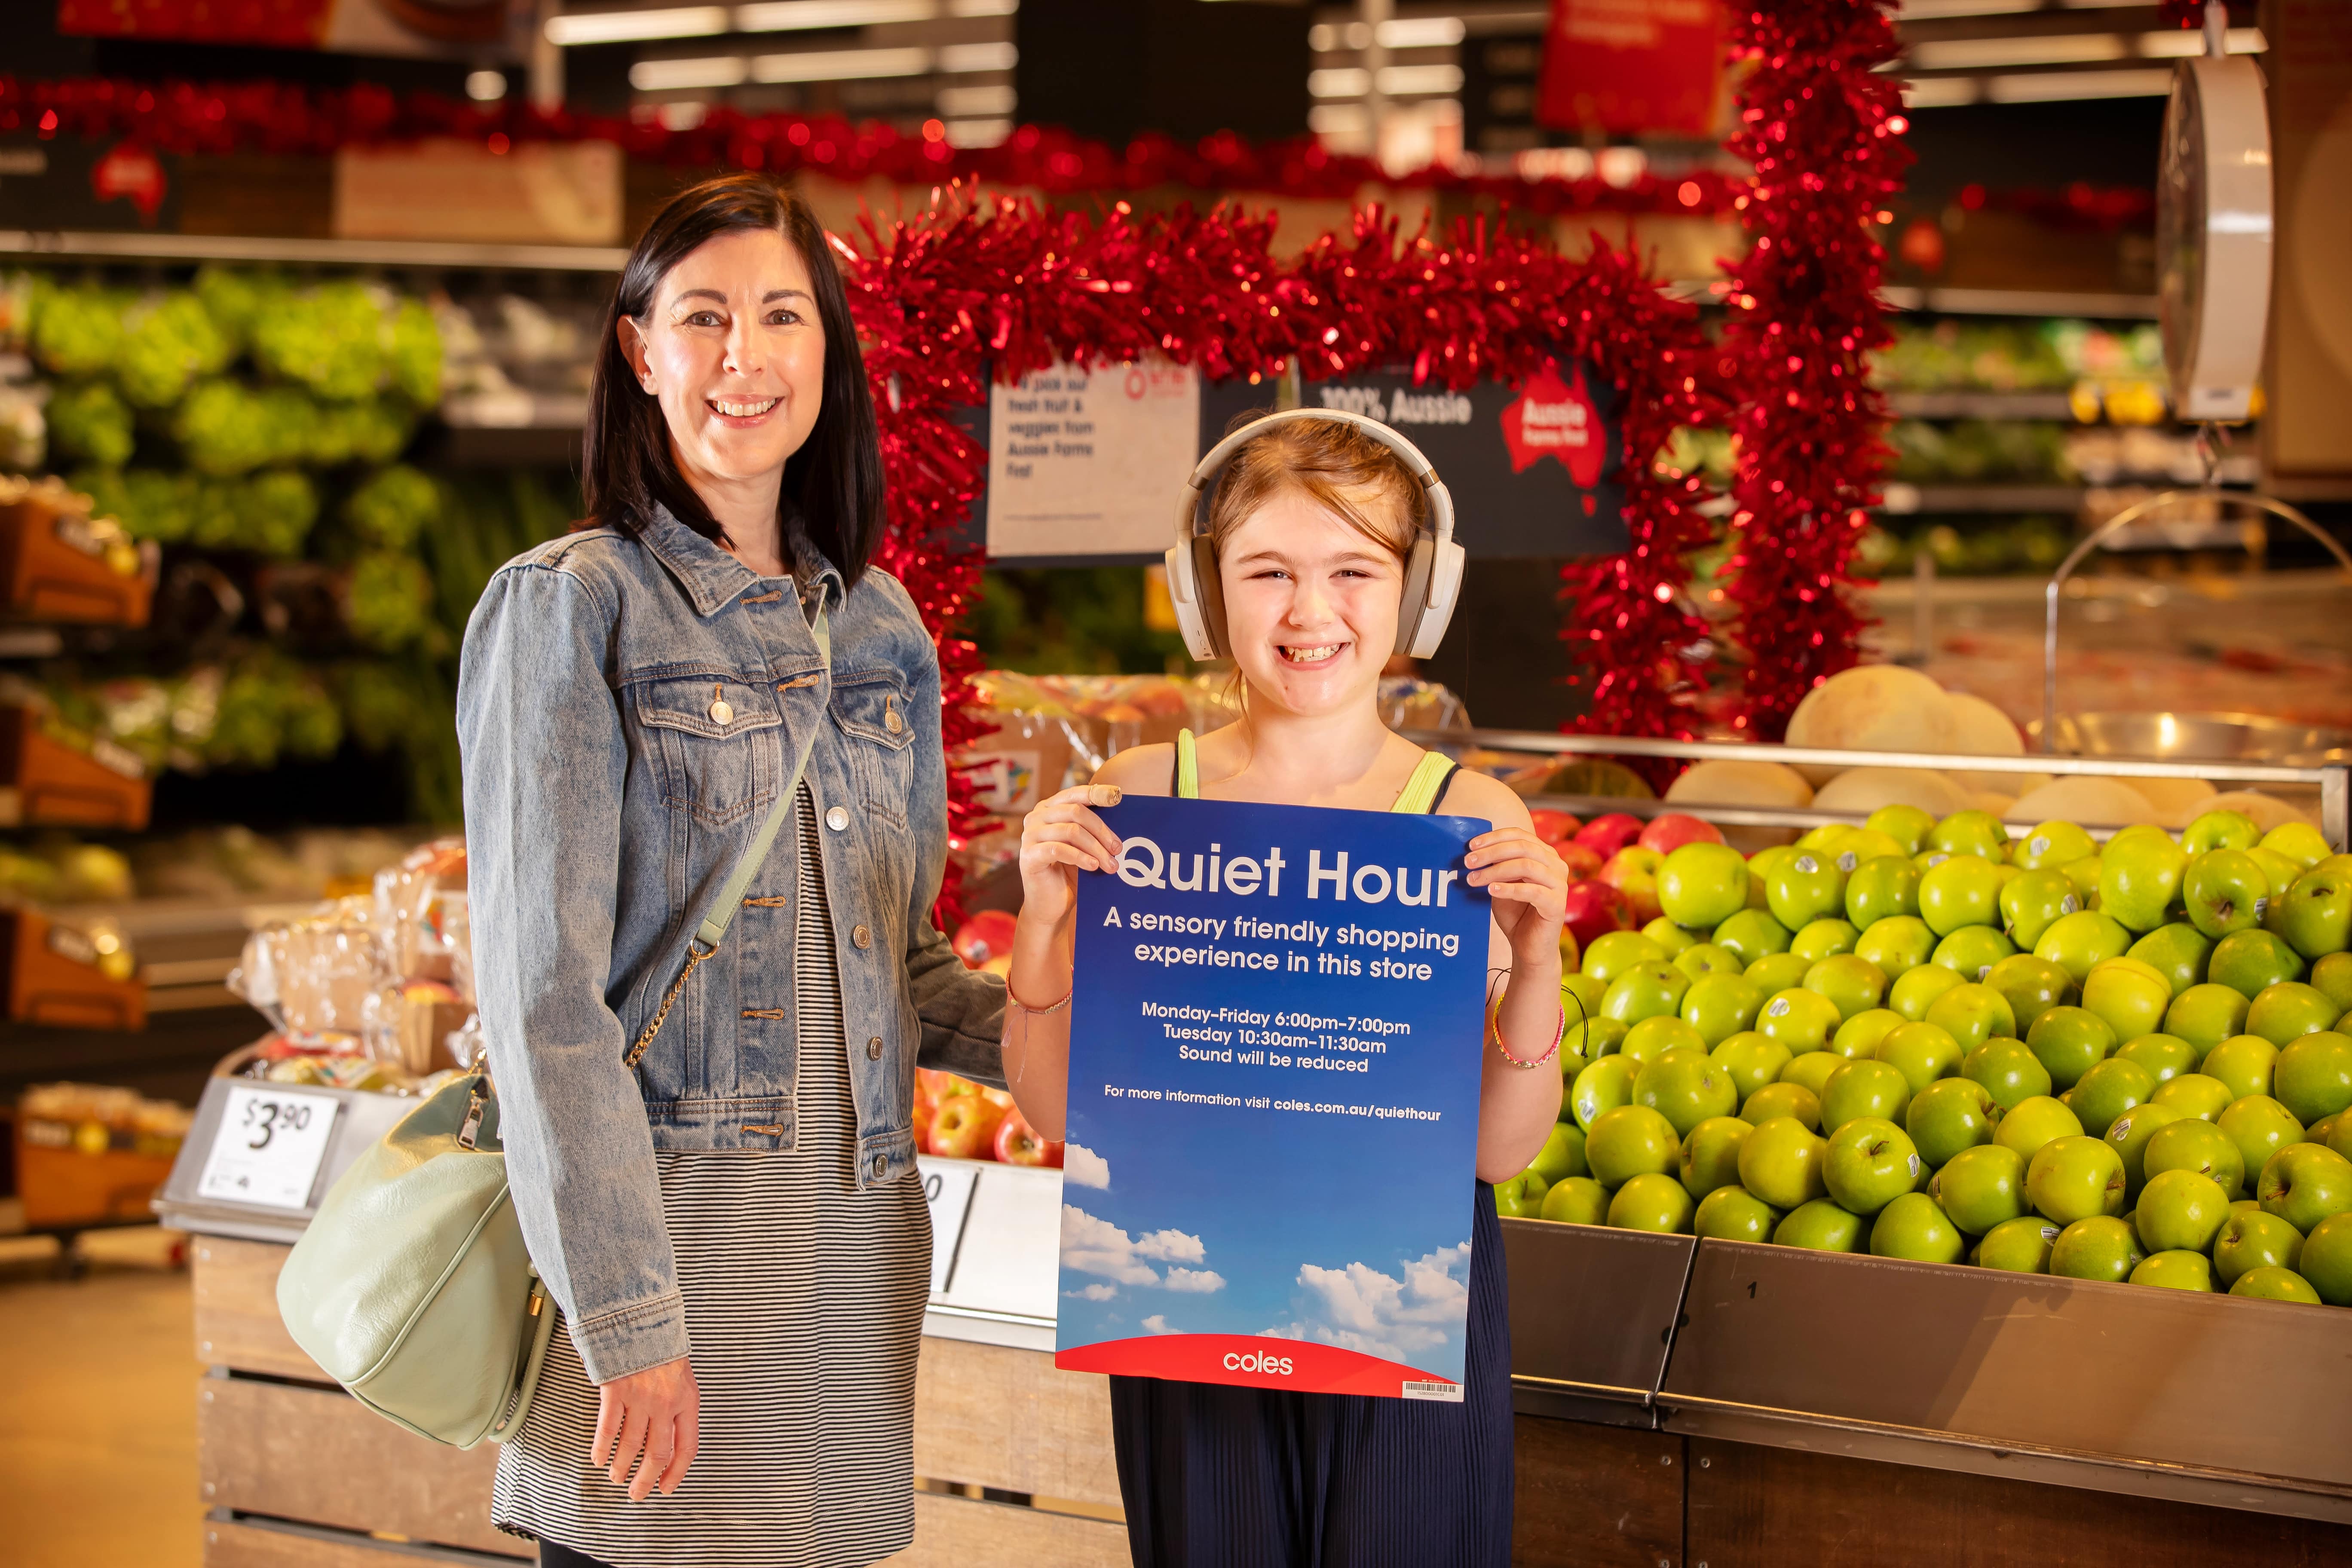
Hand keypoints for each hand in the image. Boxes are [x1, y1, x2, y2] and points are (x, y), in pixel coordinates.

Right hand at [592, 1356, 698, 1501]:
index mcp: (687, 1398)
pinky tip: (598, 1458)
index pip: (687, 1446)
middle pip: (657, 1453)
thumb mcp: (681, 1372)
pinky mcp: (616, 1390)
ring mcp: (640, 1397)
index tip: (667, 1487)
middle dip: (646, 1479)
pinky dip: (602, 1448)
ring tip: (615, 1477)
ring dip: (621, 1466)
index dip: (677, 1472)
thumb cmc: (661, 1343)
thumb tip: (670, 1433)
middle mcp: (666, 1402)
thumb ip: (678, 1401)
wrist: (640, 1313)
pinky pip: (608, 1429)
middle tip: (637, 1493)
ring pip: (631, 1446)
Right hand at [1016, 784, 1123, 931]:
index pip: (1075, 793)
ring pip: (1071, 831)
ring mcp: (1029, 836)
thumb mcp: (1084, 846)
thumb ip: (1092, 829)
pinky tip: (1093, 866)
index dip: (1097, 792)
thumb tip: (1124, 817)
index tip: (1118, 796)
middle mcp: (1036, 817)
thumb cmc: (1069, 873)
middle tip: (1118, 849)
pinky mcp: (1028, 856)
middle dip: (1102, 831)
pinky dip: (1080, 858)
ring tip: (1110, 865)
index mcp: (1049, 809)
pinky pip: (1059, 850)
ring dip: (1096, 848)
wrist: (1050, 906)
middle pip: (1076, 812)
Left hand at [1465, 825, 1567, 972]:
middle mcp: (1556, 865)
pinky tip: (1491, 890)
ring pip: (1527, 866)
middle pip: (1522, 847)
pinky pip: (1533, 891)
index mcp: (1544, 854)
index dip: (1494, 837)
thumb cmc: (1515, 913)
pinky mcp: (1557, 905)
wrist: (1529, 947)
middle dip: (1491, 852)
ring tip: (1474, 879)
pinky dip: (1509, 888)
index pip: (1519, 835)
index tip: (1471, 845)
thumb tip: (1471, 851)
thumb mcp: (1501, 883)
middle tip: (1468, 862)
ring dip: (1496, 870)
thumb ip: (1494, 866)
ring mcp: (1560, 885)